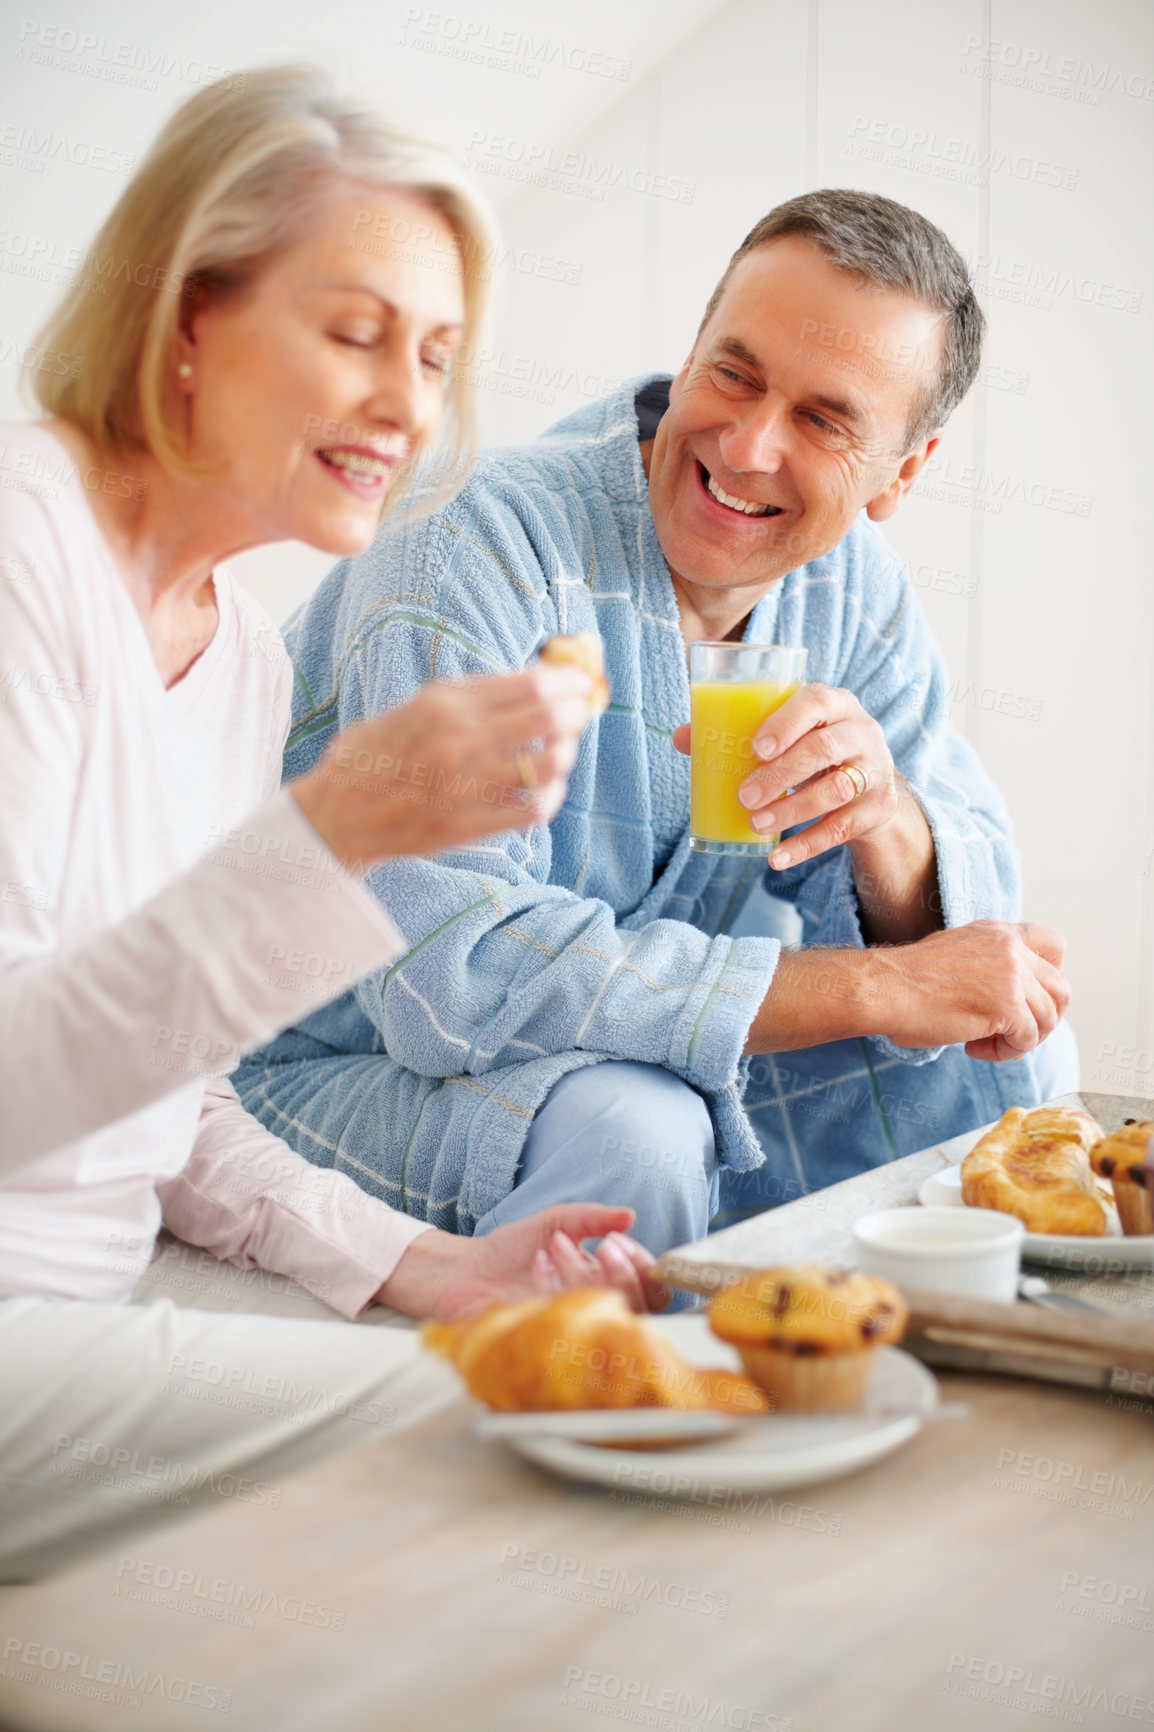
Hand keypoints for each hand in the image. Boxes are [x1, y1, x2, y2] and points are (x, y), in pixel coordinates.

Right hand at [292, 665, 594, 871]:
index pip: (528, 685)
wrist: (336, 816)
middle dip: (577, 710)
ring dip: (565, 751)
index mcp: (442, 705)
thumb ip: (465, 697)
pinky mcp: (470, 825)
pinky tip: (549, 788)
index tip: (579, 680)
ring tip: (562, 748)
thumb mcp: (412, 708)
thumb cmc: (373, 756)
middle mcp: (458, 742)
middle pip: (547, 718)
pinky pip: (534, 808)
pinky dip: (552, 795)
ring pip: (549, 763)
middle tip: (583, 709)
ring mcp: (467, 786)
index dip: (566, 681)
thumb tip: (527, 682)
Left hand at [377, 1206, 669, 1319]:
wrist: (462, 1270)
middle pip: (640, 1310)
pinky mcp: (544, 1340)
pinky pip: (565, 1322)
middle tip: (604, 1245)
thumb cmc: (510, 1250)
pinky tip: (537, 1261)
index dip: (643, 1267)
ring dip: (584, 1274)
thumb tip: (629, 1214)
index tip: (618, 1240)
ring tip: (557, 1244)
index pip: (649, 1290)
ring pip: (603, 1315)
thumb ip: (591, 1218)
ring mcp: (571, 1330)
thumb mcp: (555, 1222)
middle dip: (625, 1274)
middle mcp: (594, 1313)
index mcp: (604, 1286)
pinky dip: (553, 1284)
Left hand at [673, 682, 897, 869]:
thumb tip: (682, 737)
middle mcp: (861, 733)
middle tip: (745, 796)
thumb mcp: (790, 733)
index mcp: (836, 704)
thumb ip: (740, 732)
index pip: (816, 701)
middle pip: (824, 749)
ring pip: (836, 791)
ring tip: (756, 824)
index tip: (756, 747)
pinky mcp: (876, 808)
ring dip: (792, 810)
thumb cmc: (814, 746)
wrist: (871, 780)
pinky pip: (841, 829)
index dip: (786, 723)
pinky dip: (806, 845)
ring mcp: (874, 771)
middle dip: (781, 774)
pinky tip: (776, 858)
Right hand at [745, 921, 1069, 1060]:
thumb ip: (988, 966)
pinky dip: (1006, 1052)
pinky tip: (974, 1048)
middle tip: (1011, 1032)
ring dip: (1023, 1039)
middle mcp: (1011, 948)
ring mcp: (1012, 975)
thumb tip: (1006, 1000)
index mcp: (998, 933)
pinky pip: (1027, 1039)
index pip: (1054, 945)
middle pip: (1061, 989)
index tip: (1026, 998)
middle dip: (1042, 1018)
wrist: (885, 987)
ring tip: (988, 1044)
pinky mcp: (1007, 1005)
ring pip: (1049, 1018)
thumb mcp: (956, 954)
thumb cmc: (906, 980)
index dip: (1049, 977)